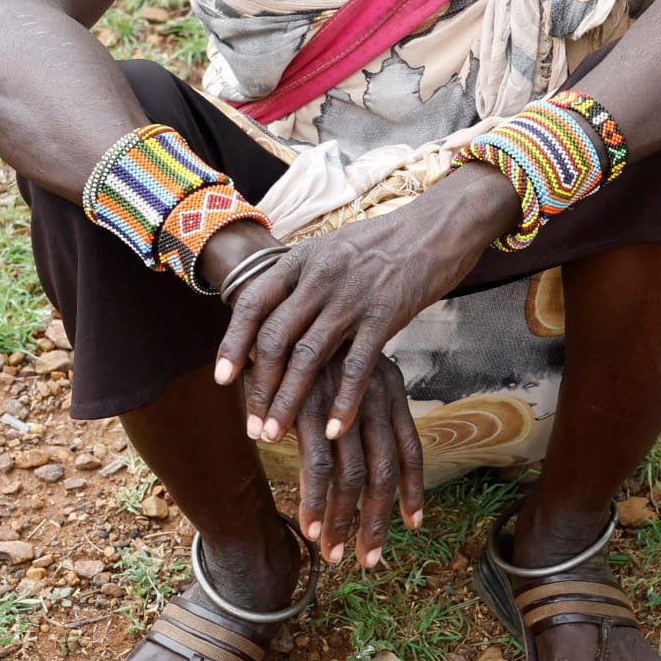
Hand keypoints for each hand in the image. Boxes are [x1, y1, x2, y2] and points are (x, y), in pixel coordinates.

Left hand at [214, 162, 518, 464]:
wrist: (438, 226)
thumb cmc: (384, 243)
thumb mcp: (331, 249)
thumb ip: (302, 281)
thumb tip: (273, 315)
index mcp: (300, 260)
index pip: (252, 304)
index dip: (232, 344)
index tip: (222, 380)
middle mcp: (319, 278)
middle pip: (274, 339)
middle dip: (259, 387)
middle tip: (252, 426)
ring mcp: (351, 297)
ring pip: (307, 357)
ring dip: (288, 401)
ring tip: (275, 434)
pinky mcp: (386, 315)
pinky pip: (356, 366)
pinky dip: (343, 401)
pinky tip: (334, 428)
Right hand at [283, 354, 423, 566]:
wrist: (277, 293)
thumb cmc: (312, 338)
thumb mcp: (348, 366)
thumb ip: (359, 405)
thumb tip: (363, 446)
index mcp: (388, 388)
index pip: (410, 450)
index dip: (413, 492)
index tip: (410, 525)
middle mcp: (372, 397)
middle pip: (385, 473)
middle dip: (377, 522)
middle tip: (368, 560)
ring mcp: (342, 403)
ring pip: (353, 476)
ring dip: (342, 520)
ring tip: (332, 553)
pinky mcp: (308, 407)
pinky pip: (316, 464)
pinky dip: (311, 497)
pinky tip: (305, 522)